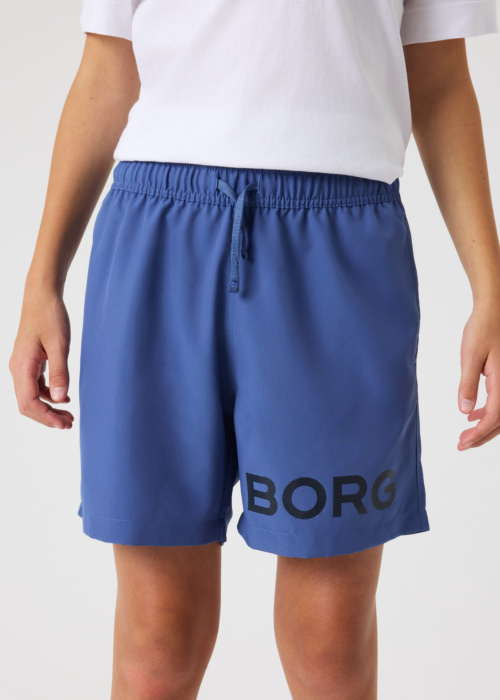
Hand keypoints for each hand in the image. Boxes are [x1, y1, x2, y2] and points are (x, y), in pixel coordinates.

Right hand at [9, 288, 73, 428]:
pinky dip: (48, 395)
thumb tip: (60, 399)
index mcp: (22, 367)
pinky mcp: (29, 362)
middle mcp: (17, 369)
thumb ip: (60, 373)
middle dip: (47, 417)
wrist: (42, 296)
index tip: (64, 424)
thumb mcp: (59, 345)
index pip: (28, 404)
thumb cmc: (50, 316)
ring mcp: (22, 366)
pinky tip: (64, 397)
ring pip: (31, 396)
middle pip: (27, 404)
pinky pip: (35, 386)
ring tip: (69, 415)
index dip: (46, 418)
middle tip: (70, 423)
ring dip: (49, 407)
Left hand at [457, 301, 499, 449]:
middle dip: (482, 435)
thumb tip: (465, 410)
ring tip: (465, 433)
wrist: (494, 309)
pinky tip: (473, 414)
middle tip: (462, 445)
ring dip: (485, 425)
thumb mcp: (470, 356)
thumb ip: (468, 384)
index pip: (494, 417)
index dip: (479, 434)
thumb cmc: (483, 328)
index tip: (463, 443)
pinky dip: (489, 411)